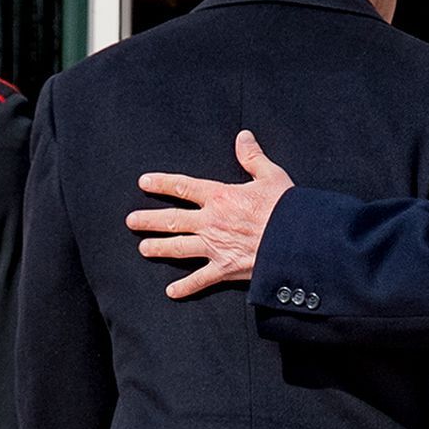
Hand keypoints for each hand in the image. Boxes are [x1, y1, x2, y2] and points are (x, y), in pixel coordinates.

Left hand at [126, 130, 293, 298]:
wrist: (297, 241)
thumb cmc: (286, 208)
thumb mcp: (271, 176)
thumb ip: (252, 157)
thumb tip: (243, 137)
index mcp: (220, 197)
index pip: (183, 188)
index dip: (162, 184)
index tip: (144, 182)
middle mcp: (211, 222)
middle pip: (173, 220)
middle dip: (149, 220)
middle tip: (131, 221)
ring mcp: (215, 247)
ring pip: (178, 248)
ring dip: (158, 248)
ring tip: (143, 249)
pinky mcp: (225, 268)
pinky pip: (200, 280)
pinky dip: (185, 287)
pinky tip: (171, 291)